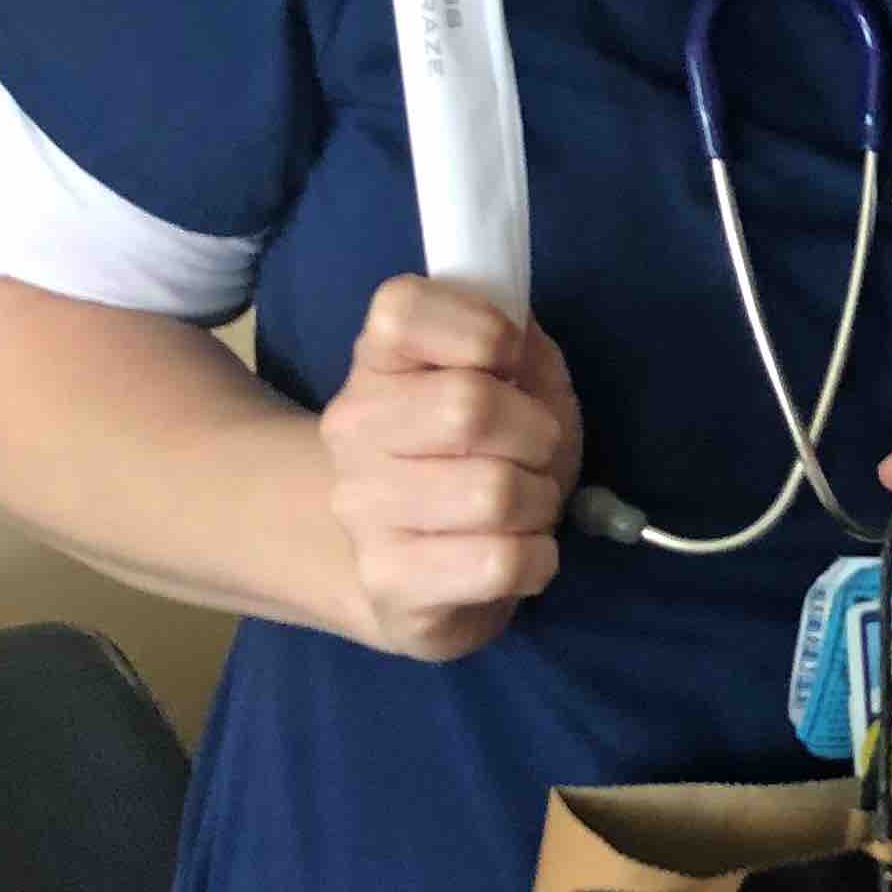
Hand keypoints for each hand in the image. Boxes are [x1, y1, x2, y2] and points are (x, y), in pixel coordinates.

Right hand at [320, 278, 580, 662]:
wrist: (424, 564)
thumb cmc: (488, 453)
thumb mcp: (520, 380)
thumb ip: (521, 344)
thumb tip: (517, 333)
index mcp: (377, 361)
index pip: (403, 309)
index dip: (485, 329)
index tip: (509, 362)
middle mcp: (351, 428)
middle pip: (469, 406)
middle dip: (536, 432)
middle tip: (532, 452)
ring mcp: (361, 509)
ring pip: (495, 492)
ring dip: (540, 501)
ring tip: (522, 506)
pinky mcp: (388, 582)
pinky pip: (500, 562)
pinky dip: (538, 559)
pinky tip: (517, 554)